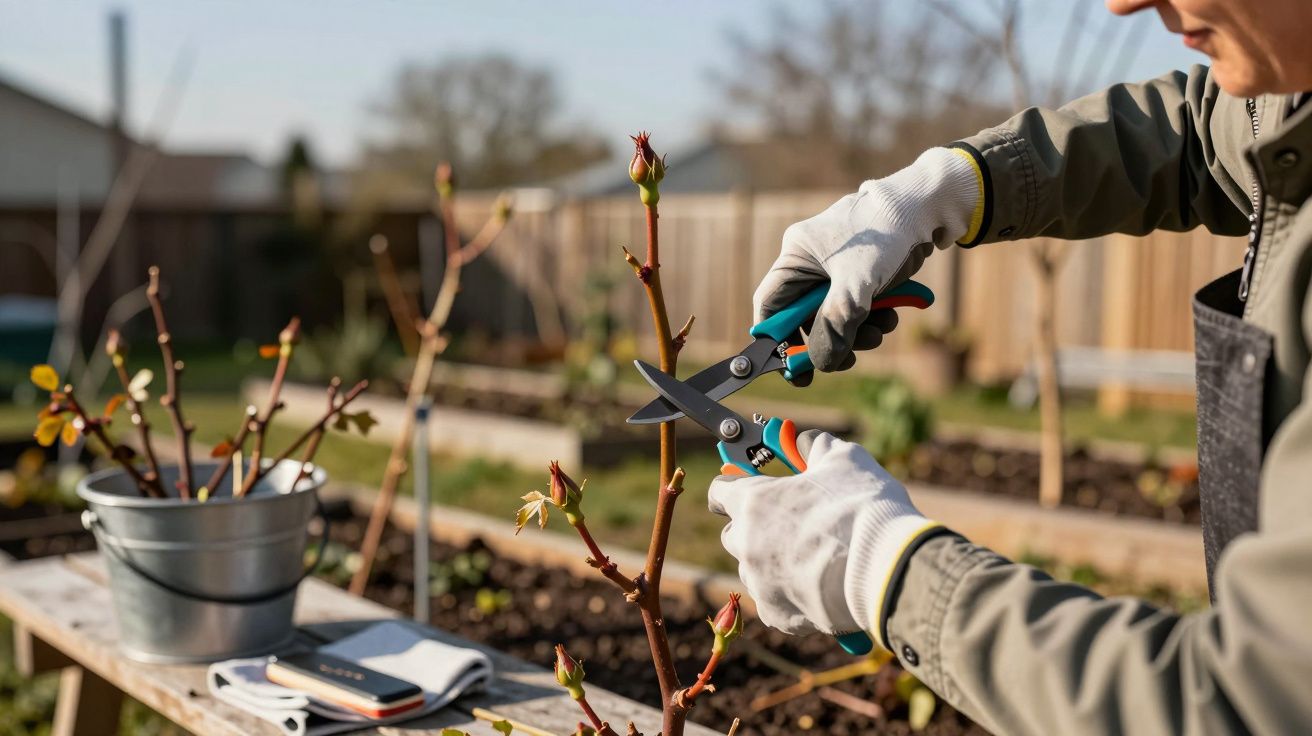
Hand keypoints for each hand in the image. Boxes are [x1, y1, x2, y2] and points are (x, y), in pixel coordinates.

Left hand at [707, 431, 940, 640]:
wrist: (887, 570)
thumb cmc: (862, 508)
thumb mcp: (843, 460)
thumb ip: (815, 448)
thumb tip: (805, 443)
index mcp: (754, 502)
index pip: (720, 492)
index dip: (734, 487)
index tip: (747, 488)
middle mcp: (747, 543)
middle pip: (734, 534)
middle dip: (754, 528)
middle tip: (789, 525)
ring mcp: (759, 582)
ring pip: (753, 570)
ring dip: (771, 563)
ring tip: (811, 559)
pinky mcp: (777, 615)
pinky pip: (774, 602)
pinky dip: (790, 595)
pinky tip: (818, 586)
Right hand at [753, 147, 980, 373]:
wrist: (926, 207)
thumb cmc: (885, 234)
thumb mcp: (856, 287)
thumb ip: (835, 327)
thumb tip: (821, 362)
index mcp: (796, 256)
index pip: (771, 307)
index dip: (778, 341)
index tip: (795, 370)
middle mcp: (811, 262)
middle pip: (806, 317)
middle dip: (831, 339)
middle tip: (849, 359)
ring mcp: (836, 268)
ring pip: (836, 316)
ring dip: (858, 332)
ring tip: (882, 330)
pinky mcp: (860, 272)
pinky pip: (857, 307)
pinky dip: (873, 318)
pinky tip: (892, 315)